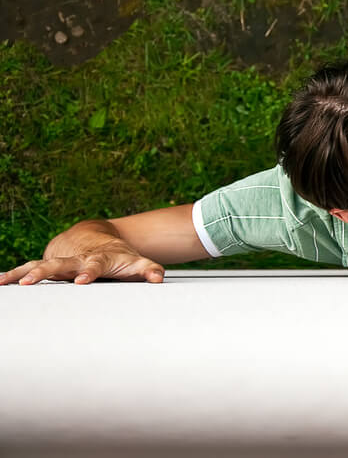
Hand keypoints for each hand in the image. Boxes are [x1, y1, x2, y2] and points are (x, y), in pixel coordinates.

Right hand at [0, 250, 164, 285]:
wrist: (98, 238)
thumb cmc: (118, 256)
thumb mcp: (136, 262)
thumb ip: (149, 270)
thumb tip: (159, 278)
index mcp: (99, 259)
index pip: (94, 265)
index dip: (89, 272)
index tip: (82, 280)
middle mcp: (77, 259)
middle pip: (60, 264)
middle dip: (46, 272)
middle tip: (31, 280)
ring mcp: (61, 262)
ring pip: (41, 265)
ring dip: (26, 273)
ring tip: (12, 282)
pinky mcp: (49, 265)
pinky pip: (28, 269)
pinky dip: (14, 274)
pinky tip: (1, 281)